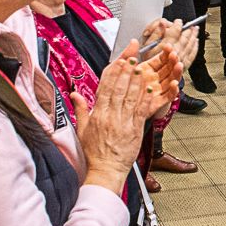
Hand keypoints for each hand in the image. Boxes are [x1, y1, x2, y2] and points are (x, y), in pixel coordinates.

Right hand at [75, 38, 180, 190]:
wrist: (105, 170)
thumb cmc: (95, 152)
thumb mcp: (82, 129)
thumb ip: (81, 109)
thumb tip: (74, 93)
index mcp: (98, 114)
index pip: (106, 87)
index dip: (114, 72)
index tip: (120, 59)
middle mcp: (111, 116)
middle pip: (119, 88)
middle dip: (126, 70)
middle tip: (133, 55)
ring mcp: (123, 122)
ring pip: (131, 97)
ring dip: (137, 81)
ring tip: (142, 66)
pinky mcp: (135, 130)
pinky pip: (141, 111)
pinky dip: (146, 99)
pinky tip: (151, 88)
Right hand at [138, 17, 199, 72]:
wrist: (145, 82)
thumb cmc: (143, 63)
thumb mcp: (145, 46)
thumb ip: (155, 32)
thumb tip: (163, 22)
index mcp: (161, 49)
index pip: (173, 34)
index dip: (177, 25)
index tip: (178, 21)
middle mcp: (171, 56)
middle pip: (183, 41)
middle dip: (188, 31)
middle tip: (191, 25)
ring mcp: (178, 64)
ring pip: (188, 48)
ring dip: (193, 38)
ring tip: (195, 31)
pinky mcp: (181, 70)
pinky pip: (191, 58)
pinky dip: (194, 49)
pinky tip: (196, 43)